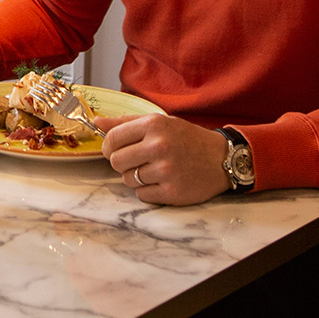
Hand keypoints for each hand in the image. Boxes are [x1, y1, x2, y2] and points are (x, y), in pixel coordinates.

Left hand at [96, 114, 230, 205]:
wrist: (221, 159)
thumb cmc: (187, 139)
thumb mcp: (160, 122)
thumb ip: (126, 122)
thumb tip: (97, 122)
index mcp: (154, 125)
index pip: (112, 139)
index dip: (108, 147)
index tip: (114, 150)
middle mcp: (159, 147)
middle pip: (116, 162)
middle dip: (122, 163)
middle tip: (136, 160)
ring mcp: (166, 171)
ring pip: (128, 180)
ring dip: (135, 177)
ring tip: (152, 170)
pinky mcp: (172, 192)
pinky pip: (142, 195)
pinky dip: (147, 191)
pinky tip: (161, 181)